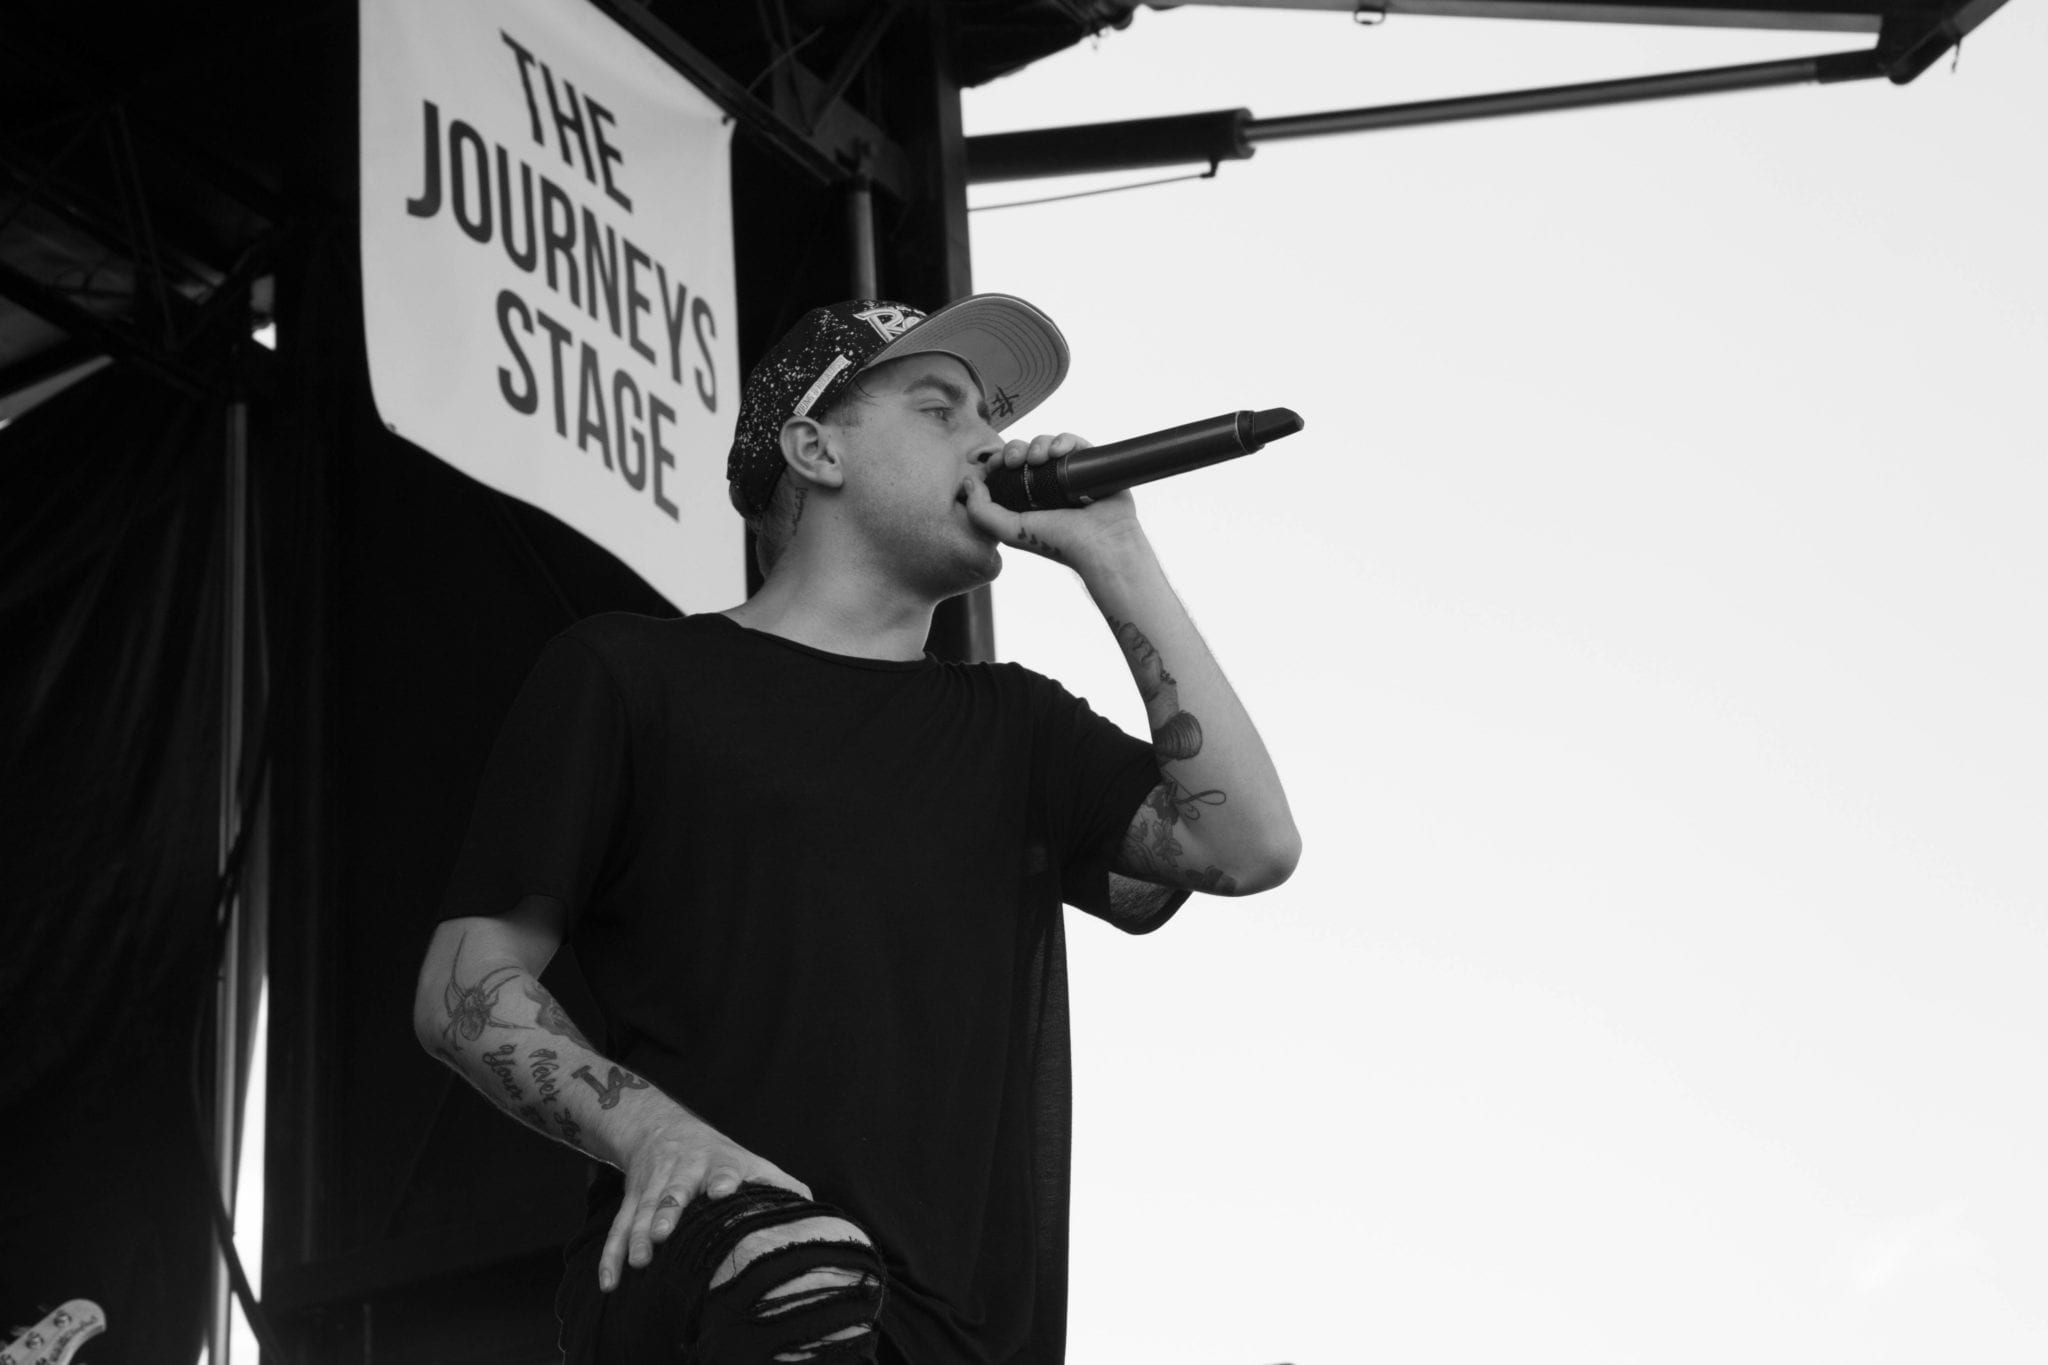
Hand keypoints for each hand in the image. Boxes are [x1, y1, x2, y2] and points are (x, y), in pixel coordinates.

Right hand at [600, 1111, 809, 1291]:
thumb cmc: (716, 1155)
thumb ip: (777, 1182)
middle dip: (668, 1211)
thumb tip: (811, 1205)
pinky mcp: (631, 1201)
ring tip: (640, 1261)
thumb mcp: (747, 1160)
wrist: (659, 1127)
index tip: (722, 1191)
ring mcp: (652, 1186)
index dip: (722, 1179)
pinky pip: (618, 1229)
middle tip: (665, 1234)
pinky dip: (611, 1255)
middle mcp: (681, 1171)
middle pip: (674, 1191)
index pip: (722, 1169)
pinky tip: (610, 1282)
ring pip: (643, 1211)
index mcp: (716, 1162)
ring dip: (639, 1235)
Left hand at [961, 432, 1143, 569]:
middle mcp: (1047, 485)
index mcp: (1027, 498)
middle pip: (1025, 452)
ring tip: (1040, 457)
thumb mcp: (1010, 531)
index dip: (999, 459)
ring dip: (1038, 443)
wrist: (1103, 544)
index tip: (997, 463)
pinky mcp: (1091, 464)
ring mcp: (1069, 473)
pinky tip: (1059, 450)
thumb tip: (968, 481)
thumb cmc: (1059, 543)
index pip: (1008, 469)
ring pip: (1047, 444)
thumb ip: (982, 511)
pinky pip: (1074, 442)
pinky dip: (1063, 439)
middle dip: (1017, 449)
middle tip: (1017, 460)